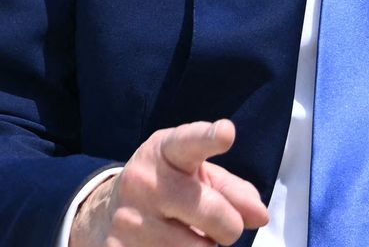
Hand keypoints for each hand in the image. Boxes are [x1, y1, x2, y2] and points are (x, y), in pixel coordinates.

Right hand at [71, 119, 269, 246]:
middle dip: (230, 226)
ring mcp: (128, 219)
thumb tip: (259, 216)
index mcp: (166, 151)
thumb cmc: (170, 186)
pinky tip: (169, 246)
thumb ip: (233, 190)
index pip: (190, 142)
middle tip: (223, 225)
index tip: (226, 133)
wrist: (109, 210)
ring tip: (190, 235)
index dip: (208, 138)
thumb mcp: (198, 175)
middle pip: (211, 212)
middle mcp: (144, 181)